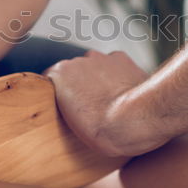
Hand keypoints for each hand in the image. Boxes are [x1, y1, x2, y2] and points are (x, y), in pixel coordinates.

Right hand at [45, 50, 162, 156]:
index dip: (59, 94)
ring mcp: (101, 58)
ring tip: (108, 101)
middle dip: (79, 86)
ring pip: (94, 67)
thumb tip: (75, 109)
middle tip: (89, 108)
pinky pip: (113, 65)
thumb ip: (67, 107)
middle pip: (73, 72)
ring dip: (97, 79)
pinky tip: (122, 92)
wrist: (136, 119)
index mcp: (59, 74)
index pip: (51, 79)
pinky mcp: (121, 58)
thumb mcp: (72, 126)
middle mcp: (78, 60)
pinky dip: (116, 75)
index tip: (66, 107)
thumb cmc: (105, 129)